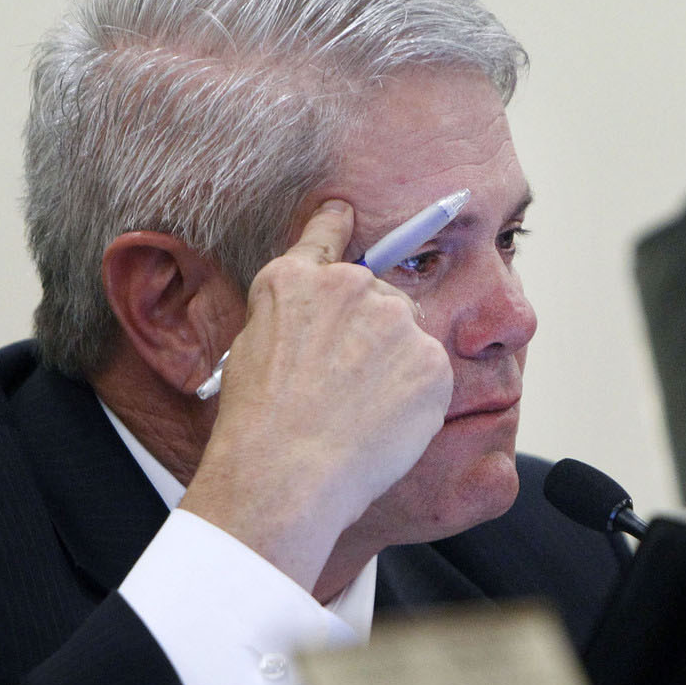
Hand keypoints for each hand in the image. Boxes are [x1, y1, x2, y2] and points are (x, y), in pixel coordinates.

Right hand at [178, 199, 452, 590]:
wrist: (284, 473)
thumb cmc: (258, 425)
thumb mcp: (253, 350)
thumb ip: (295, 320)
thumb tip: (321, 328)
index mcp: (296, 280)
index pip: (326, 232)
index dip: (337, 222)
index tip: (347, 211)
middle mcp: (350, 286)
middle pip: (385, 299)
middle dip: (376, 337)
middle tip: (348, 388)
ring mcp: (395, 319)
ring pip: (411, 338)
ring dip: (397, 368)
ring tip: (360, 413)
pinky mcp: (431, 357)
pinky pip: (432, 375)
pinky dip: (417, 399)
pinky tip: (383, 426)